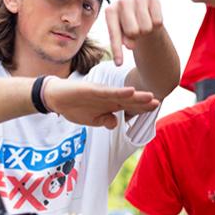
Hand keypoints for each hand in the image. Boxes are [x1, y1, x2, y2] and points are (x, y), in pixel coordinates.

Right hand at [44, 78, 158, 128]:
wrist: (55, 97)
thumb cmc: (74, 107)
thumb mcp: (92, 120)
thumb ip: (105, 120)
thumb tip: (115, 124)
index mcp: (109, 104)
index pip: (129, 106)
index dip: (142, 108)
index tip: (155, 108)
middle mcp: (108, 97)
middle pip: (129, 100)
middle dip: (143, 102)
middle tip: (158, 102)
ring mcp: (101, 93)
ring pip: (121, 95)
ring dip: (136, 96)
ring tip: (149, 96)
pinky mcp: (92, 90)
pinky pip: (108, 91)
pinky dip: (119, 92)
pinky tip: (130, 91)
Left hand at [104, 0, 163, 65]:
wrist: (139, 10)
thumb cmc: (127, 25)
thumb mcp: (122, 34)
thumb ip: (123, 42)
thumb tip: (130, 45)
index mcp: (110, 11)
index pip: (114, 34)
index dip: (117, 50)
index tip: (118, 64)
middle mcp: (123, 1)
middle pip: (133, 31)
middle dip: (135, 36)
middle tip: (135, 30)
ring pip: (146, 27)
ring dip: (146, 30)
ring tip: (142, 24)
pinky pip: (157, 21)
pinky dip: (156, 24)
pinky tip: (150, 18)